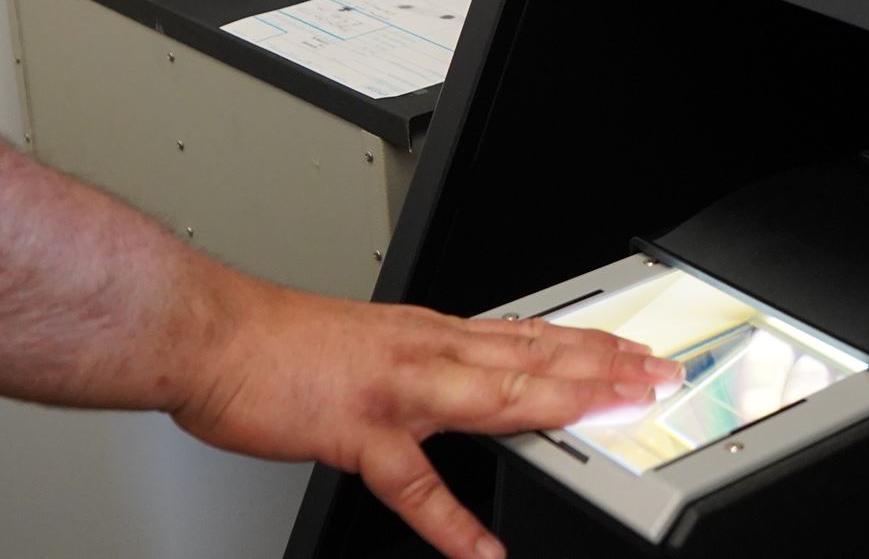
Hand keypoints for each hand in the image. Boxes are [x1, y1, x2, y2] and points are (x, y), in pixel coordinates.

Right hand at [171, 280, 677, 558]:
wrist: (210, 332)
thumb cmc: (278, 343)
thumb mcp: (373, 340)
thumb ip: (422, 360)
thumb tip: (461, 371)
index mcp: (430, 333)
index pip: (528, 334)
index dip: (588, 344)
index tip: (634, 351)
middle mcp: (426, 352)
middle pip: (531, 357)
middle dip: (602, 366)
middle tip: (658, 376)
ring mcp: (397, 392)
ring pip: (496, 396)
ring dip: (560, 404)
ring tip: (612, 417)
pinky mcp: (355, 432)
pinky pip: (413, 485)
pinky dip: (449, 522)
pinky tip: (484, 552)